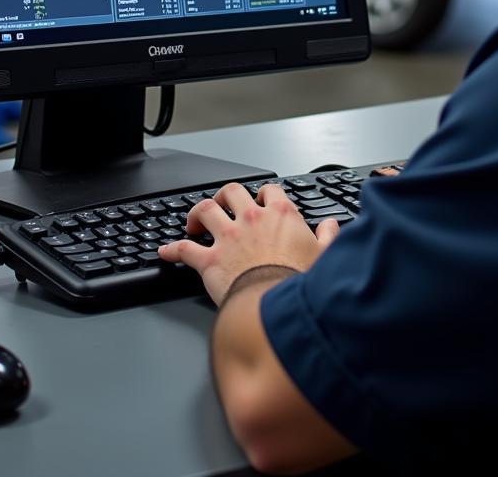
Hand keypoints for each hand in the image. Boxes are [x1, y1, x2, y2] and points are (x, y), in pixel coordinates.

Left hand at [158, 182, 340, 306]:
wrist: (276, 307)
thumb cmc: (300, 284)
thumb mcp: (325, 257)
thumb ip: (328, 237)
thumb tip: (332, 226)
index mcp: (280, 215)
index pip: (269, 190)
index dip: (263, 194)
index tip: (261, 201)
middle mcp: (251, 219)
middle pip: (231, 191)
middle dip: (224, 195)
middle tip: (222, 204)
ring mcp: (227, 237)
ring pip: (204, 210)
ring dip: (196, 213)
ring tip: (194, 221)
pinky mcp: (209, 260)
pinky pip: (184, 249)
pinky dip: (172, 249)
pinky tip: (165, 252)